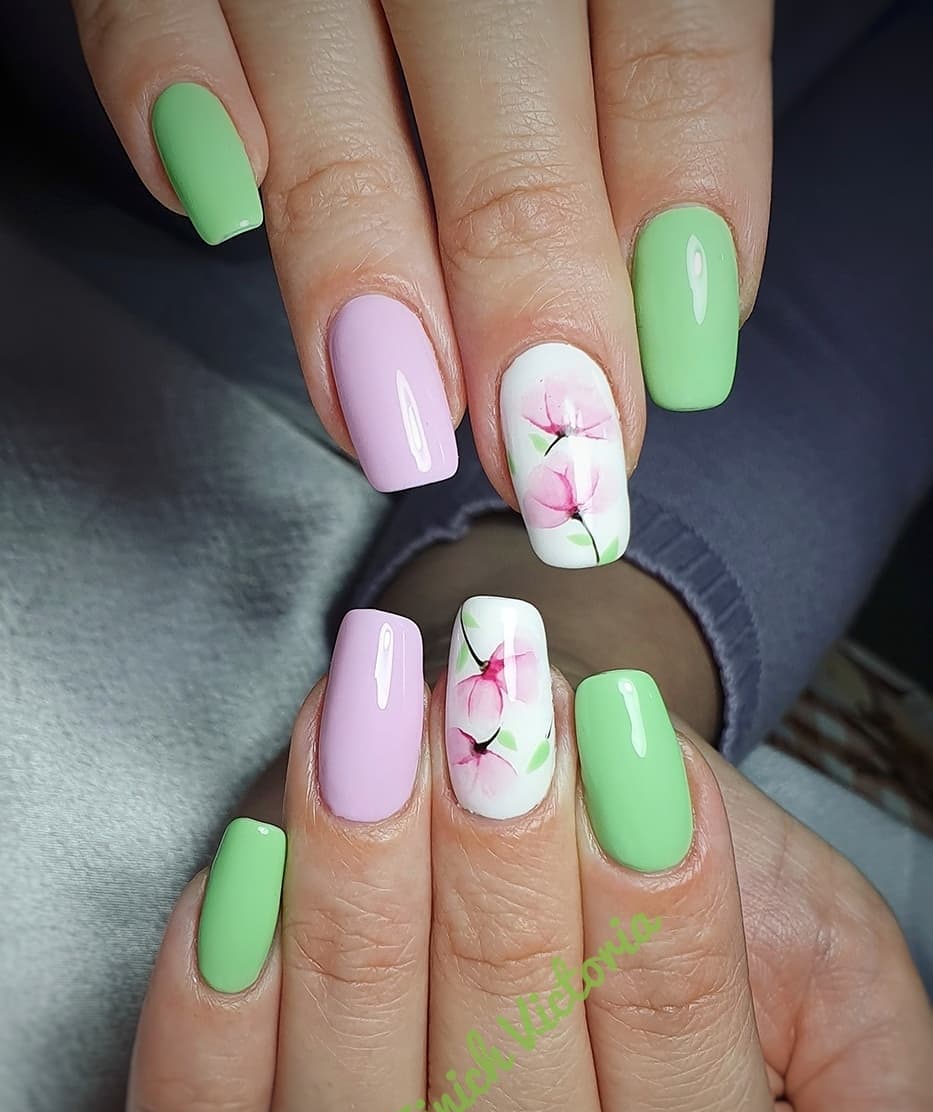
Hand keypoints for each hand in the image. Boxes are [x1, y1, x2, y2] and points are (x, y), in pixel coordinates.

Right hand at [72, 0, 770, 563]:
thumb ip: (656, 100)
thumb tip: (676, 303)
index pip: (673, 55)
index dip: (685, 224)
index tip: (677, 386)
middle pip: (507, 132)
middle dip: (531, 317)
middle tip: (546, 467)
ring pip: (329, 105)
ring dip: (361, 277)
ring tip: (397, 426)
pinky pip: (147, 7)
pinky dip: (170, 94)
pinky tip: (212, 211)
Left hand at [123, 602, 932, 1111]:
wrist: (570, 856)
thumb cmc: (688, 898)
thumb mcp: (827, 988)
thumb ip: (868, 1072)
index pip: (672, 1043)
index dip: (653, 892)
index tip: (621, 732)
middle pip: (507, 1059)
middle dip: (500, 860)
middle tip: (490, 692)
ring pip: (352, 1084)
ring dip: (361, 879)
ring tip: (373, 711)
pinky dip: (218, 994)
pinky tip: (253, 856)